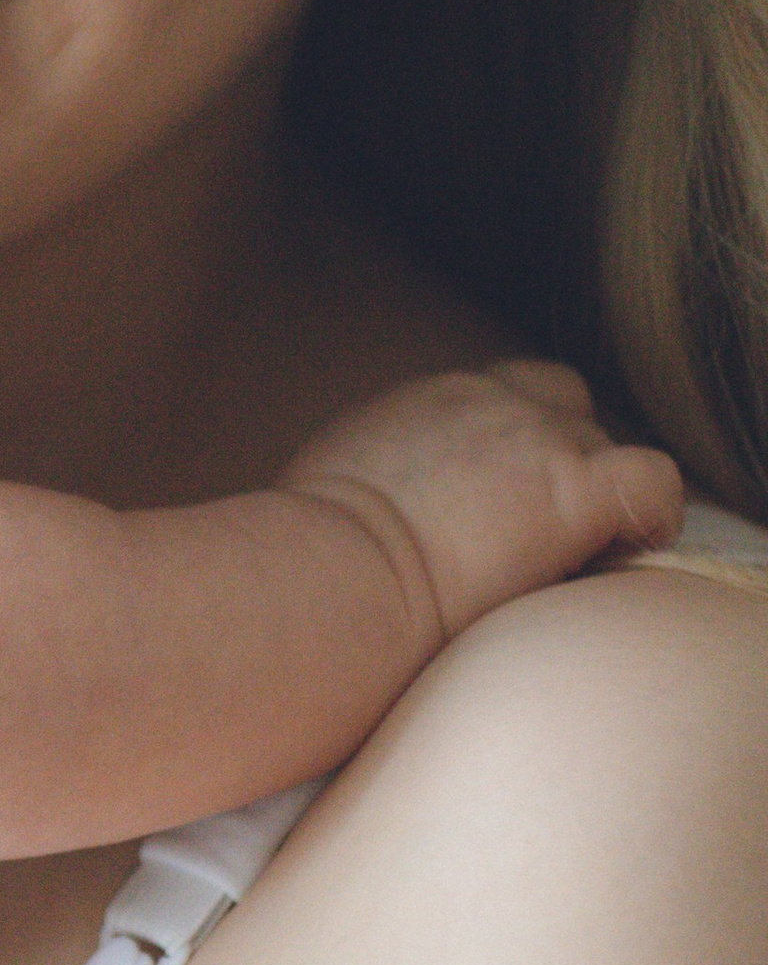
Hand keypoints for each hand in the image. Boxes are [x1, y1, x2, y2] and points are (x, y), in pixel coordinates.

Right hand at [282, 359, 681, 649]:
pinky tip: (631, 548)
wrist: (332, 572)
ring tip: (570, 559)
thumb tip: (371, 510)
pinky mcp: (575, 492)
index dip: (520, 443)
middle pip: (563, 412)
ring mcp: (537, 440)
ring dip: (594, 495)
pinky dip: (654, 513)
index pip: (506, 393)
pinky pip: (653, 484)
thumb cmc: (310, 553)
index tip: (502, 500)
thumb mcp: (330, 481)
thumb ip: (374, 472)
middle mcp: (488, 401)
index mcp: (427, 401)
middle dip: (559, 467)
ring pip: (602, 447)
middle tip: (535, 536)